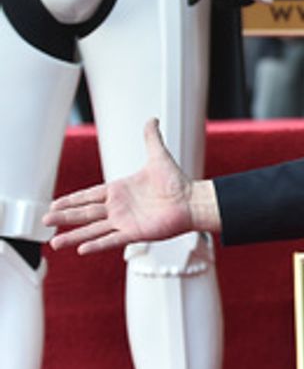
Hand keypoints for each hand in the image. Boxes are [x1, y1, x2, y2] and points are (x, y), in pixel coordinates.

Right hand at [44, 119, 212, 253]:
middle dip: (64, 217)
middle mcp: (119, 207)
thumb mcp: (159, 156)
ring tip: (55, 244)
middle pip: (85, 213)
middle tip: (45, 220)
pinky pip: (111, 240)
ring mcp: (125, 221)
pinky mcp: (135, 233)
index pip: (88, 196)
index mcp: (119, 190)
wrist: (193, 201)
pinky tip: (81, 250)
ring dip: (74, 236)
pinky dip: (96, 244)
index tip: (54, 204)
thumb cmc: (178, 182)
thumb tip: (151, 119)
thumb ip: (151, 138)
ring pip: (93, 229)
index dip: (71, 200)